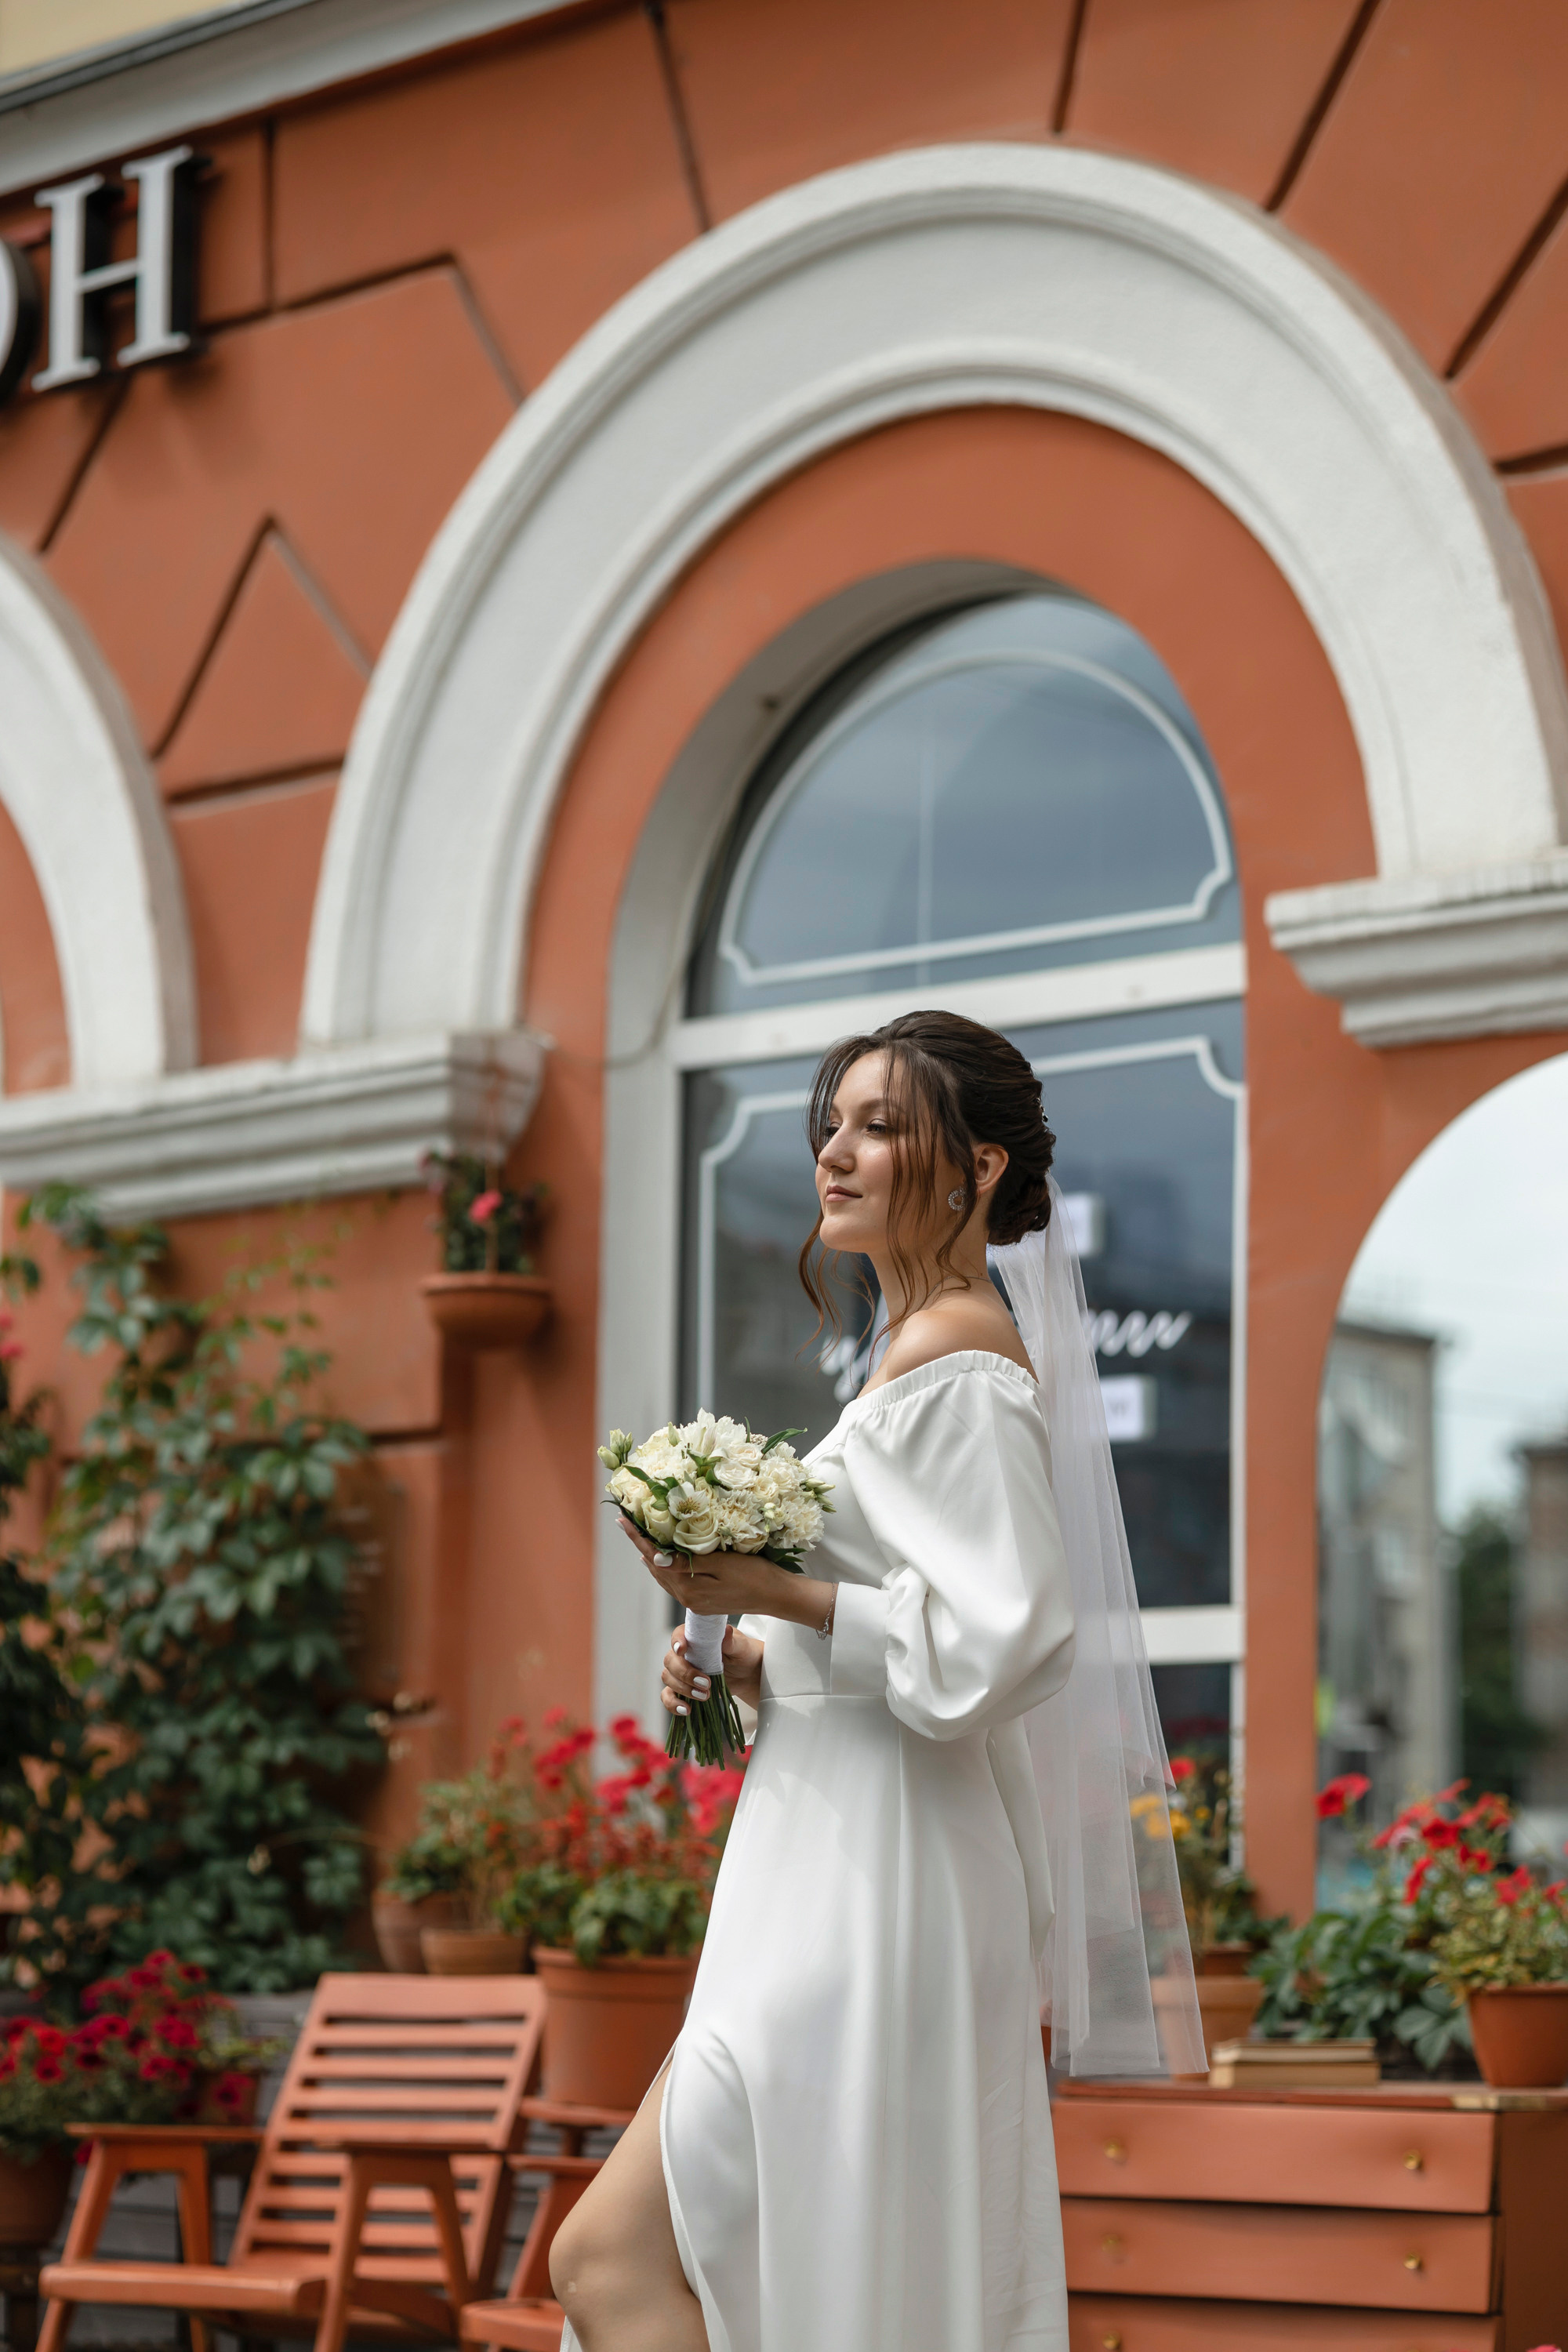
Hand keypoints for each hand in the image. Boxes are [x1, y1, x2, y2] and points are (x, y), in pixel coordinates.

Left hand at [617, 1514, 828, 1623]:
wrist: (777, 1596)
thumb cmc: (754, 1575)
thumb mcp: (721, 1564)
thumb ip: (687, 1563)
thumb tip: (655, 1558)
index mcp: (689, 1589)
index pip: (655, 1559)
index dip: (637, 1539)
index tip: (622, 1521)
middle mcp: (687, 1598)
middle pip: (656, 1568)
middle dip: (640, 1546)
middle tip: (627, 1523)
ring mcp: (696, 1601)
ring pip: (665, 1576)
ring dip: (652, 1557)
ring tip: (639, 1537)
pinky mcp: (704, 1600)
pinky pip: (677, 1581)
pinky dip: (667, 1566)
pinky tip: (665, 1558)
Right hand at [662, 1625, 762, 1718]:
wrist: (747, 1674)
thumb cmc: (742, 1654)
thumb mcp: (740, 1646)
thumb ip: (731, 1641)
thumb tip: (726, 1632)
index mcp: (696, 1637)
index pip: (678, 1634)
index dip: (676, 1641)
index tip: (682, 1650)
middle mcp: (685, 1653)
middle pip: (670, 1660)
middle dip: (685, 1674)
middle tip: (705, 1683)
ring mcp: (682, 1672)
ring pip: (668, 1678)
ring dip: (683, 1689)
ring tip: (704, 1696)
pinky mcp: (683, 1689)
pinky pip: (668, 1696)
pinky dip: (673, 1704)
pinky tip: (687, 1710)